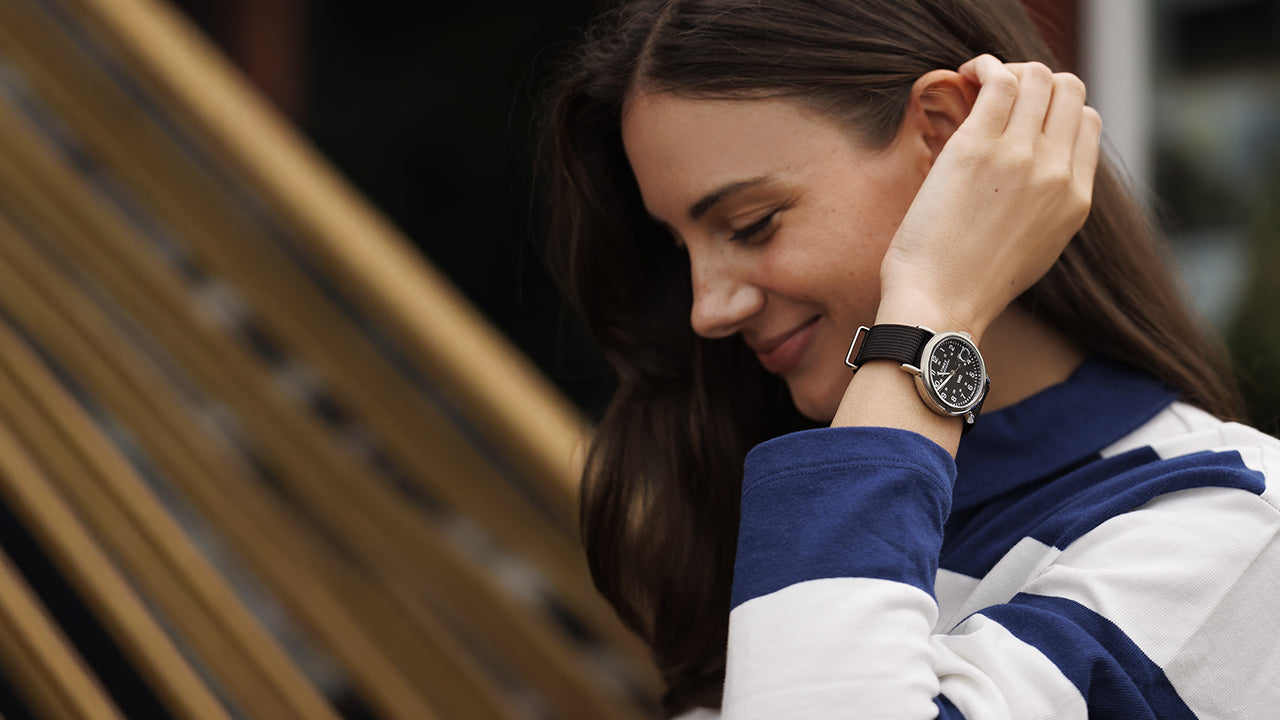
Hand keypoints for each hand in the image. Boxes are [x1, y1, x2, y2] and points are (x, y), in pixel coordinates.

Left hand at [877, 55, 1101, 340]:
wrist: (941, 306)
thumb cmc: (969, 284)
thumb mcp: (1032, 248)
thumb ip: (1043, 206)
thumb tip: (1032, 173)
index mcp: (1076, 199)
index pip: (1086, 122)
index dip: (1053, 109)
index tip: (1019, 116)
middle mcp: (1057, 172)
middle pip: (1068, 91)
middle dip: (1034, 82)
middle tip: (995, 96)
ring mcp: (1021, 157)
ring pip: (1038, 76)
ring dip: (1007, 70)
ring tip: (977, 83)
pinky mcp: (978, 148)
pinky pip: (1000, 79)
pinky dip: (984, 66)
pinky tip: (966, 75)